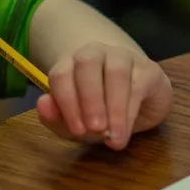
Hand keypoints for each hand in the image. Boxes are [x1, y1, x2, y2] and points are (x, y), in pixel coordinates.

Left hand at [35, 42, 172, 149]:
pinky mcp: (147, 68)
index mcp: (71, 64)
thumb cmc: (101, 112)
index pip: (61, 74)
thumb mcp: (76, 123)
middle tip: (94, 128)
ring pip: (116, 72)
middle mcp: (95, 54)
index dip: (66, 102)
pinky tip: (126, 131)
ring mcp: (122, 57)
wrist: (141, 105)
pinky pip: (138, 85)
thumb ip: (57, 118)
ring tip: (112, 136)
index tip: (76, 130)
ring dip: (113, 106)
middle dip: (89, 98)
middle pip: (87, 63)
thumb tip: (42, 105)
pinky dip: (130, 111)